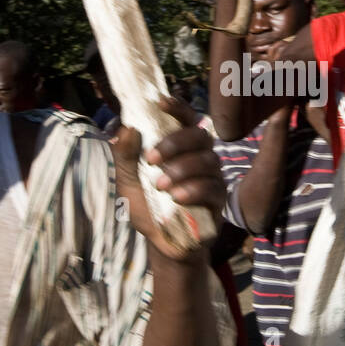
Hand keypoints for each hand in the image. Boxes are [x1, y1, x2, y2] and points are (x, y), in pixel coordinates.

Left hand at [110, 96, 225, 259]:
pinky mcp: (219, 200)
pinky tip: (177, 198)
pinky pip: (212, 187)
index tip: (161, 103)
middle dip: (175, 143)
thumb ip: (125, 157)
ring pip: (207, 160)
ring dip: (182, 169)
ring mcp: (212, 177)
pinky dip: (193, 190)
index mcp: (180, 147)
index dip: (177, 107)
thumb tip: (126, 129)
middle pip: (199, 135)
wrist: (161, 242)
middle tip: (152, 158)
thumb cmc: (147, 206)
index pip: (185, 119)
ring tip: (161, 186)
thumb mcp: (128, 182)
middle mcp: (200, 156)